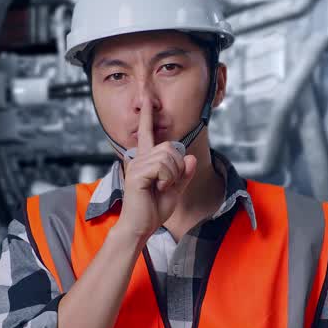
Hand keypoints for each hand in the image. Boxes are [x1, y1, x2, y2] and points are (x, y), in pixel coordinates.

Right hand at [117, 106, 197, 241]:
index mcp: (146, 160)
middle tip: (169, 183)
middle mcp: (139, 159)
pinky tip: (158, 188)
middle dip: (178, 165)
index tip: (147, 100)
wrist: (140, 227)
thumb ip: (183, 175)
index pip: (146, 134)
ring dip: (173, 174)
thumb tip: (190, 157)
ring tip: (162, 187)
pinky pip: (163, 167)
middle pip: (170, 147)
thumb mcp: (175, 191)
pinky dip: (168, 179)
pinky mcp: (137, 174)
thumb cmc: (153, 211)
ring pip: (169, 157)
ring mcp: (136, 165)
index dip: (147, 116)